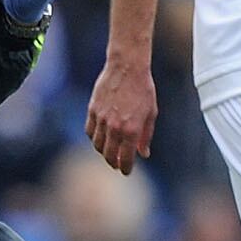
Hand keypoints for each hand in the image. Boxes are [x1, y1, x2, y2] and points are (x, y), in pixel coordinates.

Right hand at [87, 58, 156, 174]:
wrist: (127, 68)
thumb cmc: (143, 90)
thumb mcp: (150, 114)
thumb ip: (146, 136)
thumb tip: (144, 154)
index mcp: (131, 130)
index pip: (125, 158)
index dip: (125, 168)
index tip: (126, 171)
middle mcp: (114, 127)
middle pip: (108, 155)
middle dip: (113, 162)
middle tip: (117, 164)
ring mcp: (101, 119)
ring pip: (97, 145)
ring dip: (103, 151)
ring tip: (109, 151)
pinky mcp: (92, 110)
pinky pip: (89, 131)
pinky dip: (94, 138)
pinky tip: (101, 138)